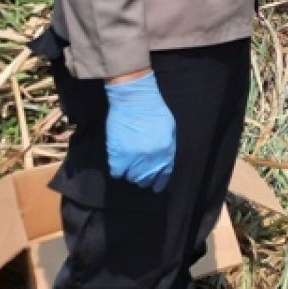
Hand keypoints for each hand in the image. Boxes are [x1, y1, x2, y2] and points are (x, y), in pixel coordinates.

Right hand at [105, 71, 175, 191]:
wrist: (134, 100)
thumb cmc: (154, 111)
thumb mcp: (170, 129)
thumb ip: (168, 147)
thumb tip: (164, 163)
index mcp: (166, 150)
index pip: (164, 174)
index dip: (159, 183)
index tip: (155, 188)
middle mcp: (151, 157)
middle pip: (146, 178)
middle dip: (143, 178)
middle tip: (139, 172)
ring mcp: (134, 157)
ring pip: (131, 177)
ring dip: (130, 173)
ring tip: (129, 165)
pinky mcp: (117, 155)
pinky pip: (116, 172)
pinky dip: (117, 169)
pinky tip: (119, 163)